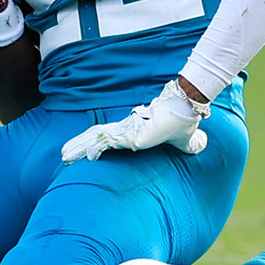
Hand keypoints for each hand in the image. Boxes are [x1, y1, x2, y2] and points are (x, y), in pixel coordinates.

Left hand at [61, 79, 210, 163]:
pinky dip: (95, 147)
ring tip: (64, 155)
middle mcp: (125, 131)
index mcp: (132, 133)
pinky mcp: (130, 134)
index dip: (92, 145)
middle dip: (78, 146)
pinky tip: (86, 156)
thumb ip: (189, 144)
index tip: (81, 153)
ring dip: (79, 147)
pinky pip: (108, 141)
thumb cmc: (183, 121)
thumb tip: (201, 146)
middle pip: (95, 138)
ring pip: (96, 139)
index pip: (107, 139)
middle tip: (63, 155)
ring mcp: (126, 131)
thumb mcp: (185, 140)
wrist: (186, 108)